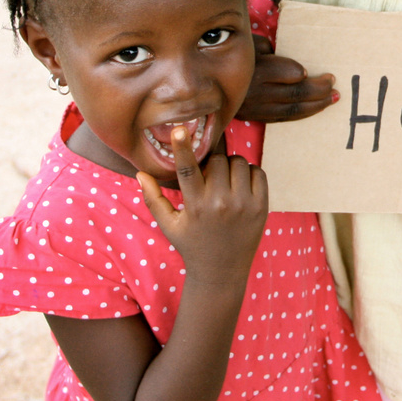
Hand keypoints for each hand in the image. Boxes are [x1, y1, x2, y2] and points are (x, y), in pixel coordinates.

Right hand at [137, 126, 267, 286]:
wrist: (222, 272)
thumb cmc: (191, 245)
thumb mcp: (168, 225)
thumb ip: (153, 199)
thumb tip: (139, 172)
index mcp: (195, 206)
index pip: (187, 169)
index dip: (183, 147)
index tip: (180, 128)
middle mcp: (220, 204)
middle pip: (218, 161)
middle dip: (213, 164)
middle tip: (210, 179)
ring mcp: (244, 205)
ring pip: (239, 162)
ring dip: (231, 167)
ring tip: (224, 183)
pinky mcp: (262, 207)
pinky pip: (258, 172)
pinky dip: (250, 173)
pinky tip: (240, 187)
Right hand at [236, 35, 337, 122]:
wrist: (207, 81)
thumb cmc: (232, 55)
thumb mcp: (249, 44)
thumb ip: (268, 48)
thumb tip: (283, 56)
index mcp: (254, 70)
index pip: (286, 73)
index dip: (300, 73)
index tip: (309, 71)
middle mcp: (255, 92)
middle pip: (294, 94)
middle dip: (318, 90)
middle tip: (334, 83)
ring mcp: (255, 108)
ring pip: (291, 111)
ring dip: (316, 106)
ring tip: (333, 99)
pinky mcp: (255, 117)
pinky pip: (283, 118)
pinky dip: (301, 114)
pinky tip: (315, 108)